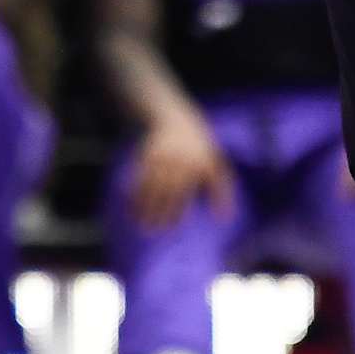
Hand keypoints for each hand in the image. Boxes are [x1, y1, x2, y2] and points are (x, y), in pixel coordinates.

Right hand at [130, 114, 235, 230]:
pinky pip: (139, 176)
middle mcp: (177, 161)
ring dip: (142, 204)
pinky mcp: (147, 155)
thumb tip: (224, 220)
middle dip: (155, 211)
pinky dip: (134, 192)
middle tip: (149, 231)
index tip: (169, 229)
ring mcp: (160, 157)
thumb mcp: (217, 167)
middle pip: (164, 190)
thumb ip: (221, 193)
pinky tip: (130, 206)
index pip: (183, 193)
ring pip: (149, 184)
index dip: (175, 211)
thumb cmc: (201, 151)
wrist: (178, 121)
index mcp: (195, 167)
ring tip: (137, 223)